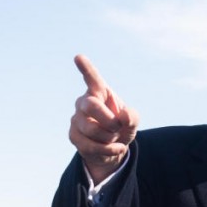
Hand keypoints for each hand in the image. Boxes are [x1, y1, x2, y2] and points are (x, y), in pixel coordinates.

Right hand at [69, 54, 139, 182]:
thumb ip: (132, 116)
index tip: (78, 57)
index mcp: (99, 93)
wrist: (113, 149)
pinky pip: (91, 145)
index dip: (86, 68)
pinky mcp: (73, 135)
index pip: (92, 79)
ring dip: (110, 137)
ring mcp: (76, 119)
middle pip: (91, 106)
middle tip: (118, 127)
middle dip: (109, 120)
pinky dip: (108, 149)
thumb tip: (123, 116)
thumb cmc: (121, 128)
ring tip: (114, 137)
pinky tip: (115, 148)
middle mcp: (84, 102)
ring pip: (91, 129)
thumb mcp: (132, 122)